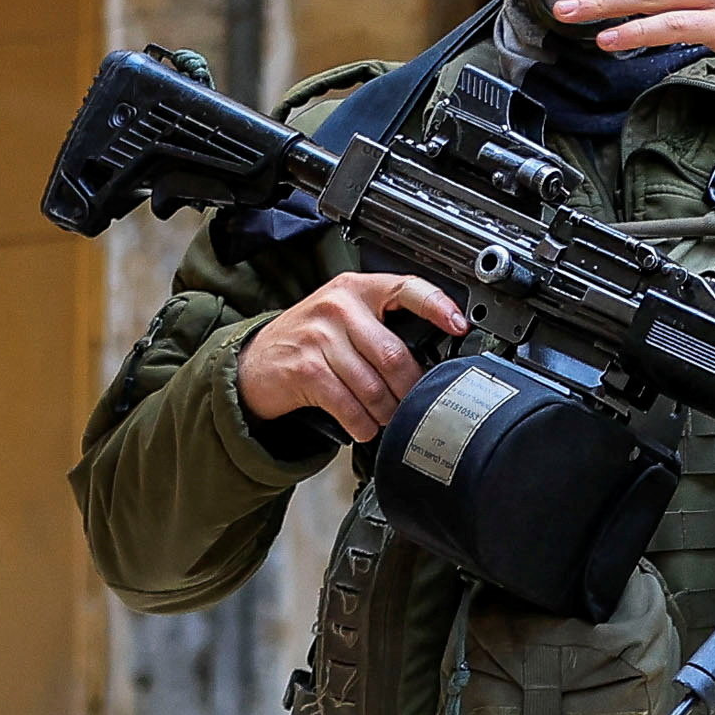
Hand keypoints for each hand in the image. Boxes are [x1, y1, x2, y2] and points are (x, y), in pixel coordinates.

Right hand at [238, 274, 466, 448]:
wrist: (255, 361)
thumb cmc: (308, 341)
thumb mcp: (343, 316)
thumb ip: (381, 325)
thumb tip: (432, 359)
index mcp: (357, 288)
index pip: (406, 288)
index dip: (437, 307)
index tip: (459, 326)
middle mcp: (338, 306)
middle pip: (394, 354)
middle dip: (410, 389)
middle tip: (414, 404)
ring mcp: (319, 336)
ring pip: (373, 385)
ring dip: (387, 412)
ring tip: (389, 418)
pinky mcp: (306, 368)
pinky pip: (349, 405)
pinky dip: (362, 424)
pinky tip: (365, 427)